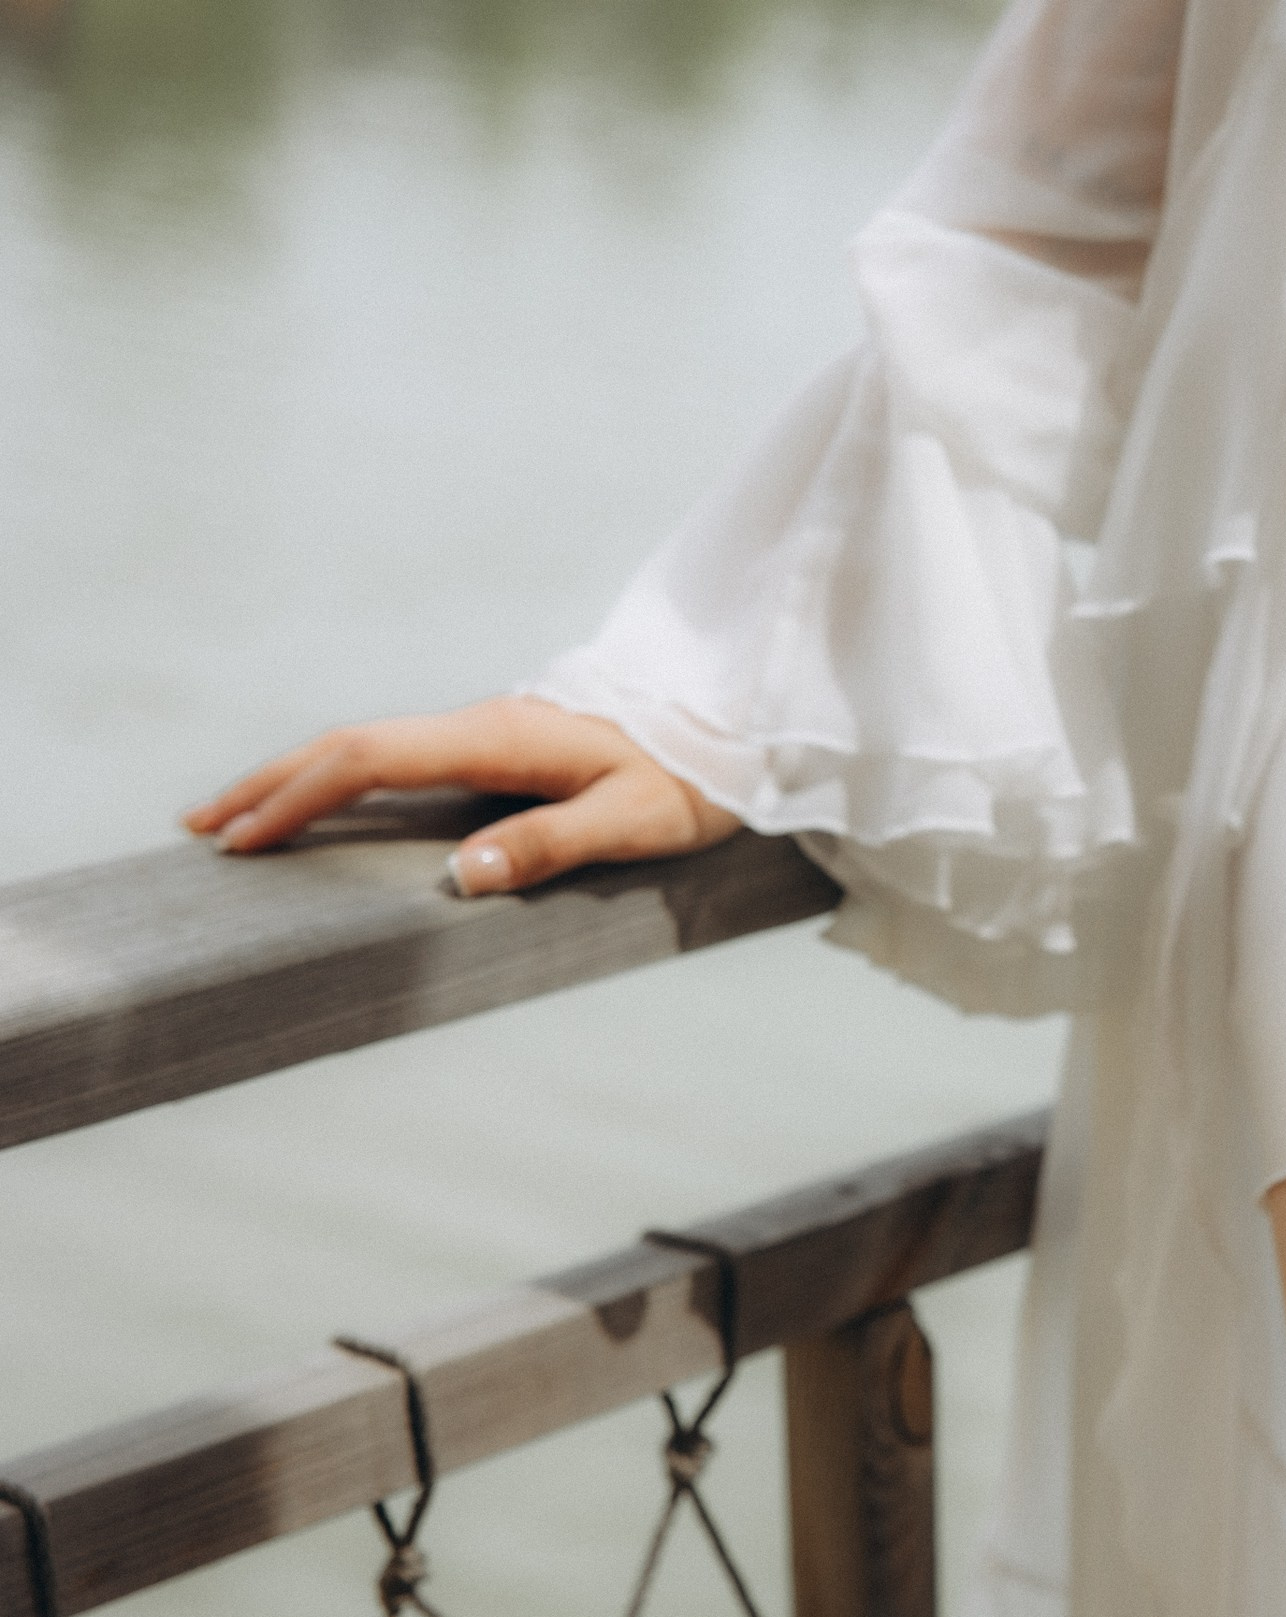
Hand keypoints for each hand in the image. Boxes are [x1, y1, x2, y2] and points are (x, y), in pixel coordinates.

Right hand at [181, 696, 741, 894]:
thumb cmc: (692, 775)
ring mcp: (487, 731)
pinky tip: (330, 805)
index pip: (373, 758)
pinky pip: (399, 757)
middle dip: (272, 784)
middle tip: (202, 830)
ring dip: (300, 777)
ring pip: (369, 746)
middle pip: (351, 744)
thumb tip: (461, 876)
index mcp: (500, 737)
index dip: (300, 795)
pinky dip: (343, 777)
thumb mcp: (636, 821)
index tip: (242, 837)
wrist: (733, 723)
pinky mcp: (500, 745)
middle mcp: (481, 724)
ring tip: (239, 817)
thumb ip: (552, 845)